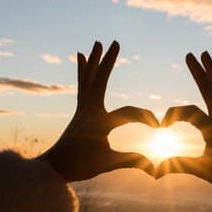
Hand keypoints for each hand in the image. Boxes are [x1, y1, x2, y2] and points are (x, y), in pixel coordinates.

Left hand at [39, 41, 158, 181]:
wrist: (52, 169)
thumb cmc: (79, 166)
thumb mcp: (108, 163)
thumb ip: (132, 161)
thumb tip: (156, 167)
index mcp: (98, 122)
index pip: (129, 113)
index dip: (147, 118)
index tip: (159, 127)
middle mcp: (88, 110)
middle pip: (100, 80)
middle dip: (108, 61)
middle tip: (115, 42)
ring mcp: (82, 109)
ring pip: (88, 79)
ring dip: (94, 60)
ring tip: (96, 44)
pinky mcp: (79, 112)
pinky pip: (82, 85)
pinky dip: (83, 71)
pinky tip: (82, 59)